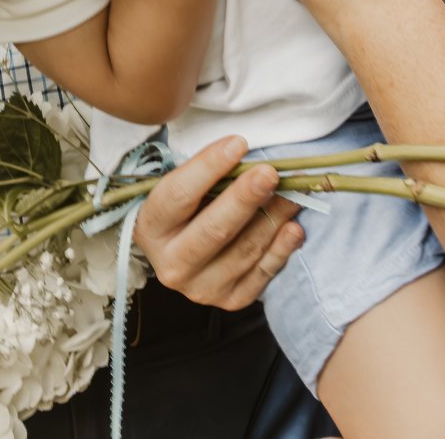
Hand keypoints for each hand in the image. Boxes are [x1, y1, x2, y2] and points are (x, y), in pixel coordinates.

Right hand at [129, 136, 304, 310]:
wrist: (182, 253)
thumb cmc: (185, 209)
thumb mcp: (182, 185)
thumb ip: (208, 171)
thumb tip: (245, 151)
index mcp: (151, 228)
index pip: (179, 195)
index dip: (209, 167)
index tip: (238, 143)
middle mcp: (171, 264)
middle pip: (213, 230)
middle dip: (245, 198)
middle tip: (270, 173)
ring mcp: (201, 287)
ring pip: (243, 252)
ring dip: (273, 219)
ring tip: (292, 193)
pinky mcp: (230, 300)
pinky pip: (261, 275)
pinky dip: (281, 250)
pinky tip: (293, 228)